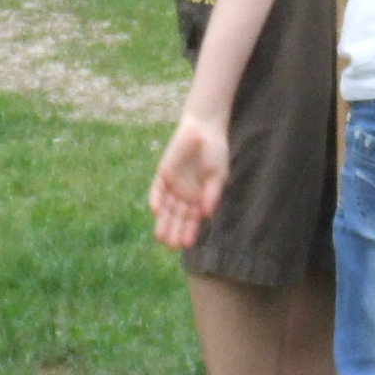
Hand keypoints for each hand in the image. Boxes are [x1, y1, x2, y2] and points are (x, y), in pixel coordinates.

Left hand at [151, 114, 230, 247]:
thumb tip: (207, 215)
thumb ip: (212, 193)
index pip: (193, 220)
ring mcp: (173, 186)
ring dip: (163, 222)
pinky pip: (157, 191)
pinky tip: (156, 211)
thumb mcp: (218, 175)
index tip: (187, 244)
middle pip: (178, 218)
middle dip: (175, 231)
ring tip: (161, 237)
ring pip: (166, 209)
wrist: (204, 129)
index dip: (190, 232)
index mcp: (200, 199)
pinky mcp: (163, 175)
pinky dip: (156, 200)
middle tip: (172, 245)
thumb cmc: (216, 153)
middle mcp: (185, 196)